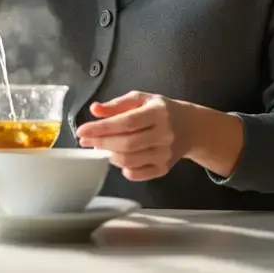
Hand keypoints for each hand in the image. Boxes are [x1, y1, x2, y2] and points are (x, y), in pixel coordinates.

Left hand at [75, 91, 193, 181]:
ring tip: (103, 147)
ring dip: (110, 155)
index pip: (125, 122)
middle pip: (126, 144)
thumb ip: (117, 104)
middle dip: (101, 143)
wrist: (191, 127)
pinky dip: (123, 168)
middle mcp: (164, 134)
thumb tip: (95, 110)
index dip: (101, 128)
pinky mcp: (164, 168)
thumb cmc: (161, 111)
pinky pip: (138, 174)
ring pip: (130, 160)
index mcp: (158, 112)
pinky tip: (119, 157)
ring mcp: (165, 154)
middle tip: (86, 141)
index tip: (82, 131)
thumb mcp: (141, 99)